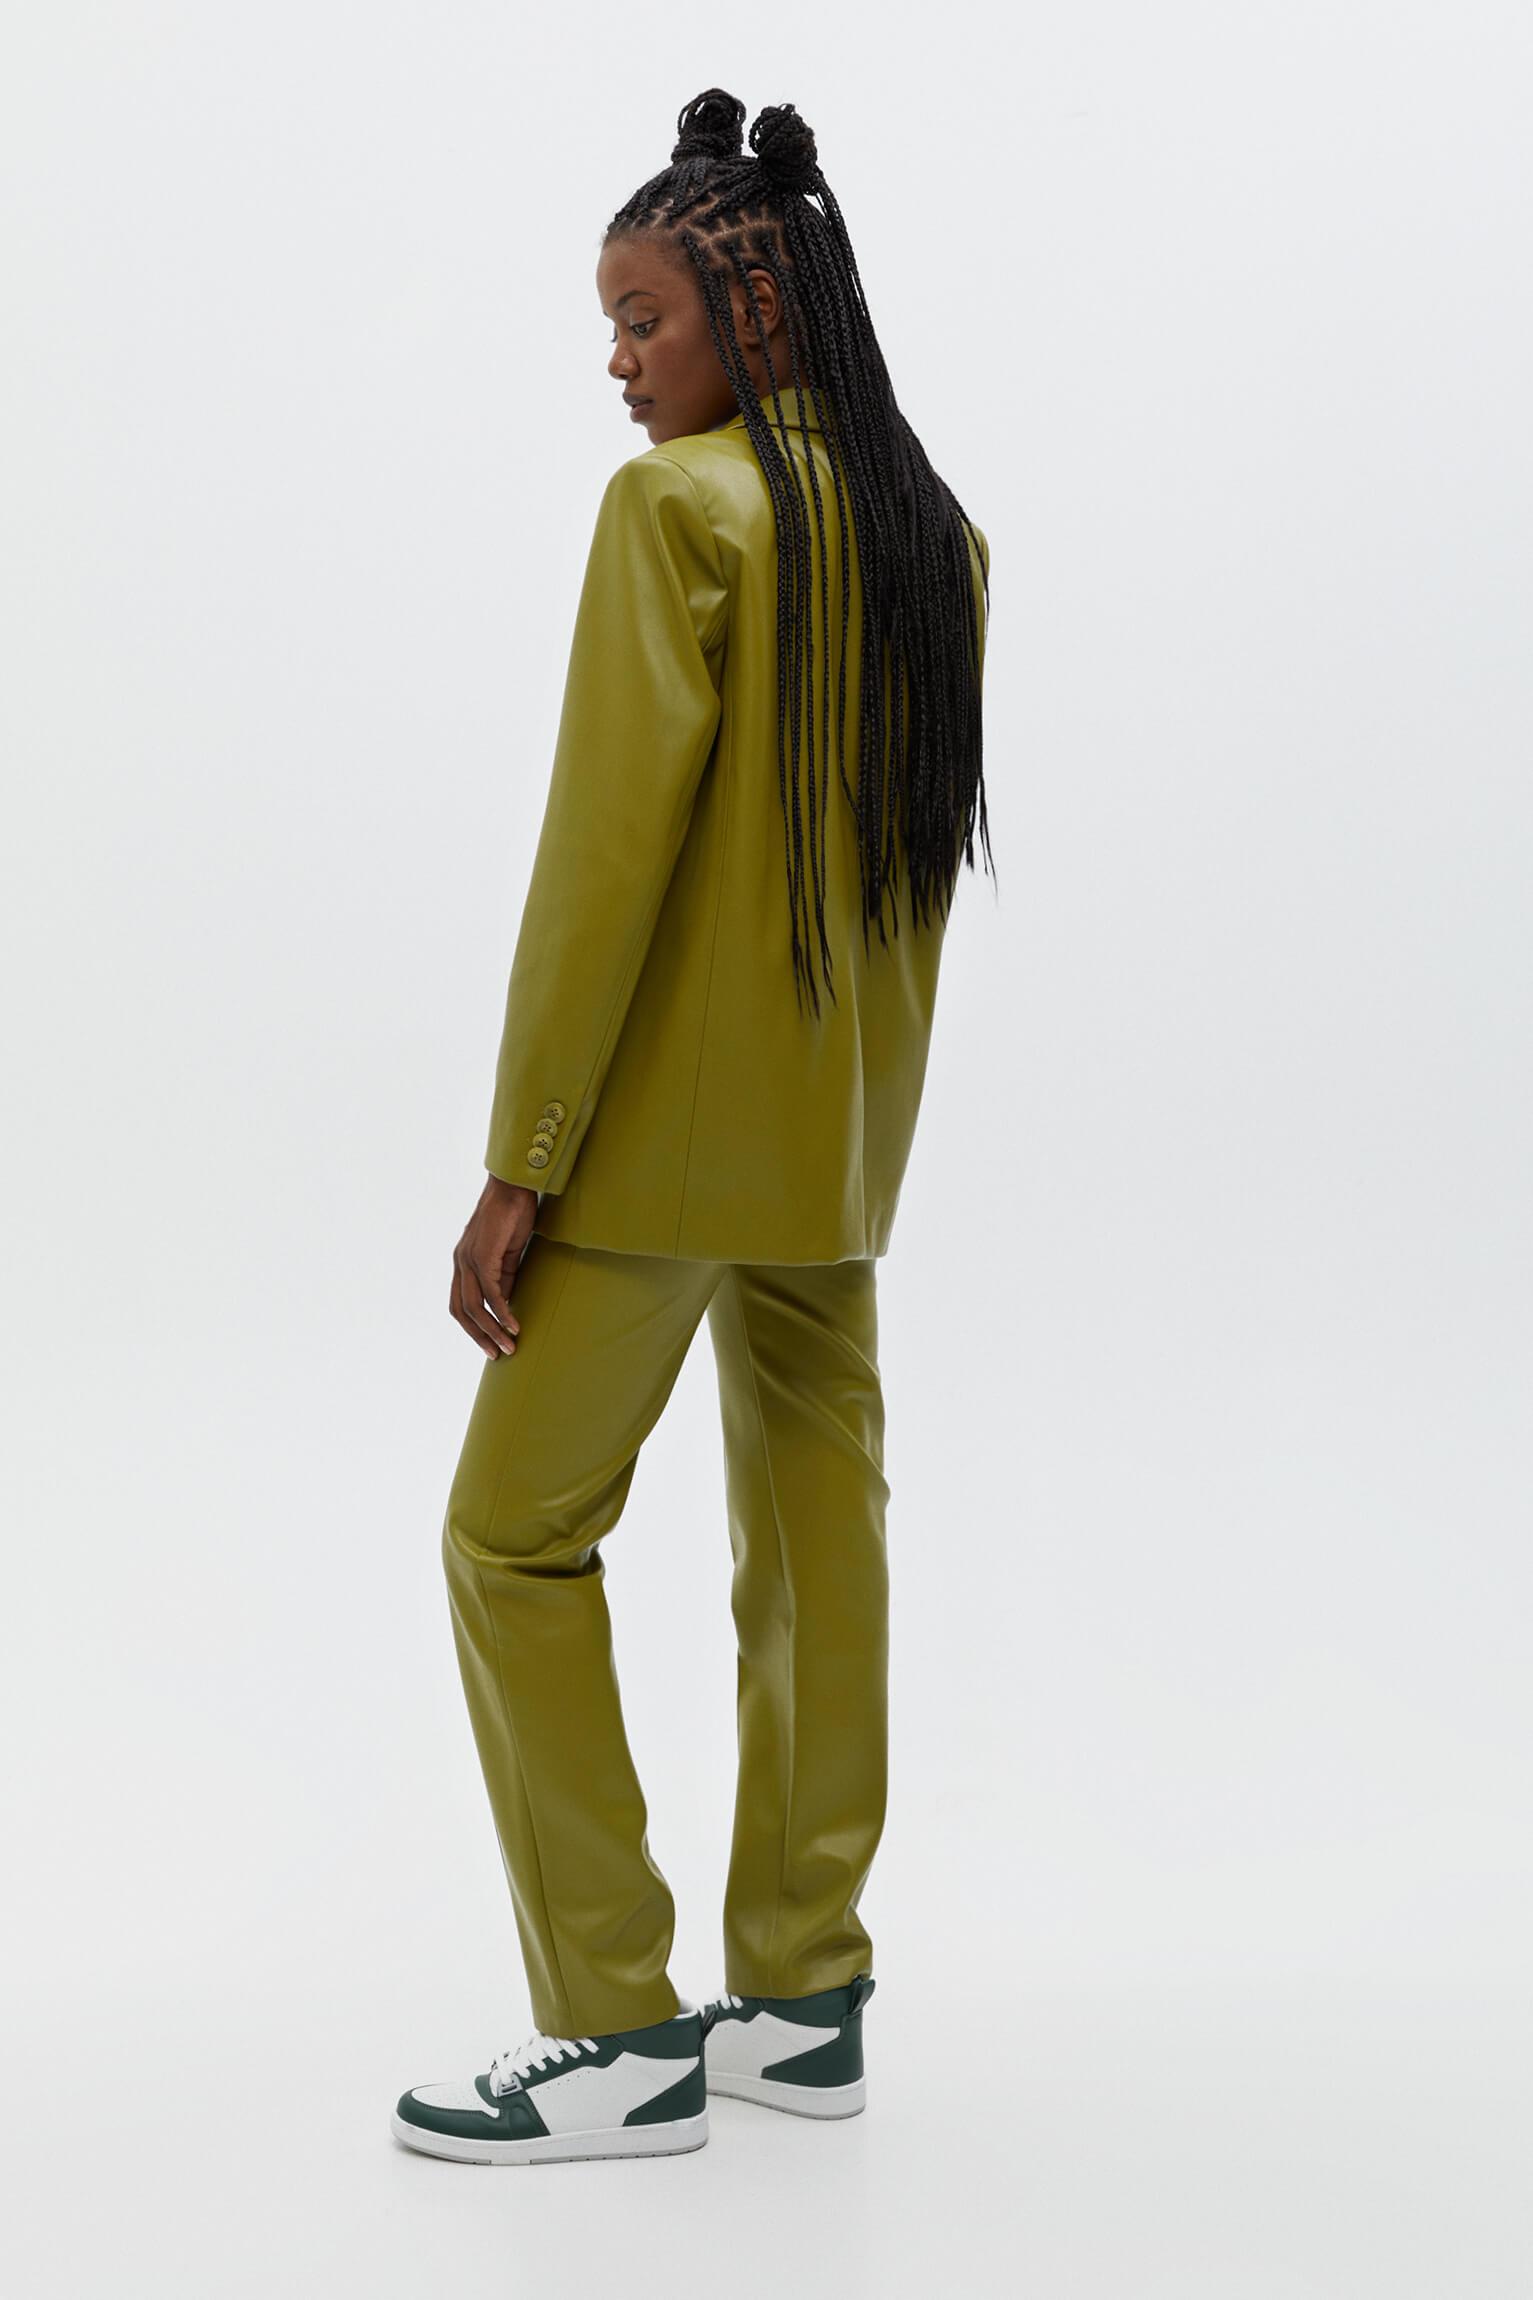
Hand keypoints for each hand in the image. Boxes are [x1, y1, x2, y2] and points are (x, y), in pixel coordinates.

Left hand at [451, 1175, 537, 1359]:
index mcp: (463, 1262)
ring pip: (473, 1306)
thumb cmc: (513, 1214)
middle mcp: (460, 1262)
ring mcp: (468, 1259)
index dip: (472, 1326)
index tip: (489, 1342)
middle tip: (496, 1354)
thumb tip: (506, 1303)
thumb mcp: (508, 1252)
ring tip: (509, 1346)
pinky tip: (513, 1325)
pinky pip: (490, 1292)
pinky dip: (501, 1312)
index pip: (459, 1303)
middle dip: (478, 1336)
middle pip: (460, 1311)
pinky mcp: (483, 1256)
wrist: (514, 1186)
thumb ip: (504, 1276)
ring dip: (491, 1330)